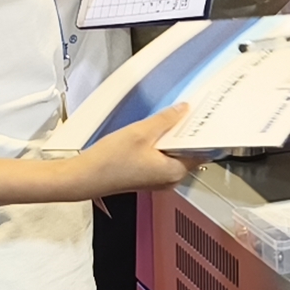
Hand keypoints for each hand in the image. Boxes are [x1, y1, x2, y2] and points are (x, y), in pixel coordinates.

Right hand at [73, 103, 200, 195]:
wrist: (84, 178)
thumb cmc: (109, 163)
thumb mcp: (141, 132)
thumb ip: (166, 119)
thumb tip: (183, 110)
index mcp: (174, 171)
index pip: (202, 151)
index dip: (204, 132)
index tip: (205, 117)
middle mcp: (170, 179)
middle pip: (189, 152)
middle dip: (188, 132)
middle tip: (187, 112)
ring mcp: (158, 179)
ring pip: (174, 154)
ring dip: (173, 138)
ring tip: (169, 120)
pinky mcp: (147, 177)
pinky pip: (163, 158)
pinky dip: (162, 145)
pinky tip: (154, 133)